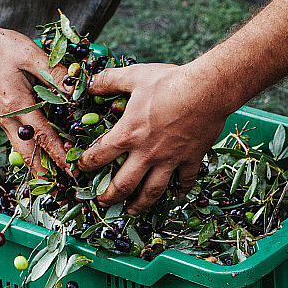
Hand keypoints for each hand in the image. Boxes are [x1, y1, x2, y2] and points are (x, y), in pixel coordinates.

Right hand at [0, 27, 70, 172]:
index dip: (58, 155)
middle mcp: (7, 118)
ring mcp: (3, 120)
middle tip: (63, 188)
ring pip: (21, 152)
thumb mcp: (32, 55)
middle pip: (28, 154)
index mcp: (16, 104)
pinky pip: (18, 142)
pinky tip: (44, 159)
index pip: (42, 135)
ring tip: (56, 181)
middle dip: (46, 173)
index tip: (72, 170)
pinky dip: (32, 154)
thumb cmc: (2, 48)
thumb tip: (78, 91)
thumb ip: (55, 74)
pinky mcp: (3, 119)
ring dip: (38, 167)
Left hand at [78, 63, 228, 213]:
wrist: (207, 90)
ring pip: (152, 191)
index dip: (86, 165)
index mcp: (128, 134)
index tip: (81, 170)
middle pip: (123, 185)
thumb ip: (109, 81)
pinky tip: (176, 196)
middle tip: (102, 202)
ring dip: (140, 204)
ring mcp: (169, 160)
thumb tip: (90, 83)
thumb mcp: (134, 76)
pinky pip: (184, 181)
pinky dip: (180, 190)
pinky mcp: (190, 160)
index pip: (99, 156)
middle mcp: (146, 154)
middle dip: (109, 197)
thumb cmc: (169, 82)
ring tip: (132, 212)